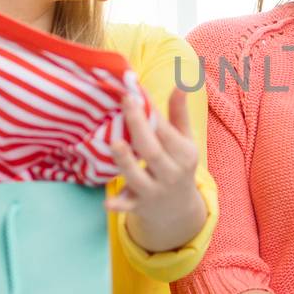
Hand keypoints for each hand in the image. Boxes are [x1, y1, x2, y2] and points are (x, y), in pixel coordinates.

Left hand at [108, 86, 205, 251]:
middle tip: (124, 101)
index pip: (166, 131)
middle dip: (138, 126)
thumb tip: (181, 84)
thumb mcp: (185, 141)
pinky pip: (127, 207)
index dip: (151, 112)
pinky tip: (107, 202)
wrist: (177, 210)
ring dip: (126, 162)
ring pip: (137, 177)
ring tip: (114, 142)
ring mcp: (154, 191)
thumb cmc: (177, 165)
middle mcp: (170, 173)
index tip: (135, 91)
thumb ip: (179, 114)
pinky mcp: (138, 206)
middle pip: (152, 150)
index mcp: (184, 154)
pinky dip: (118, 205)